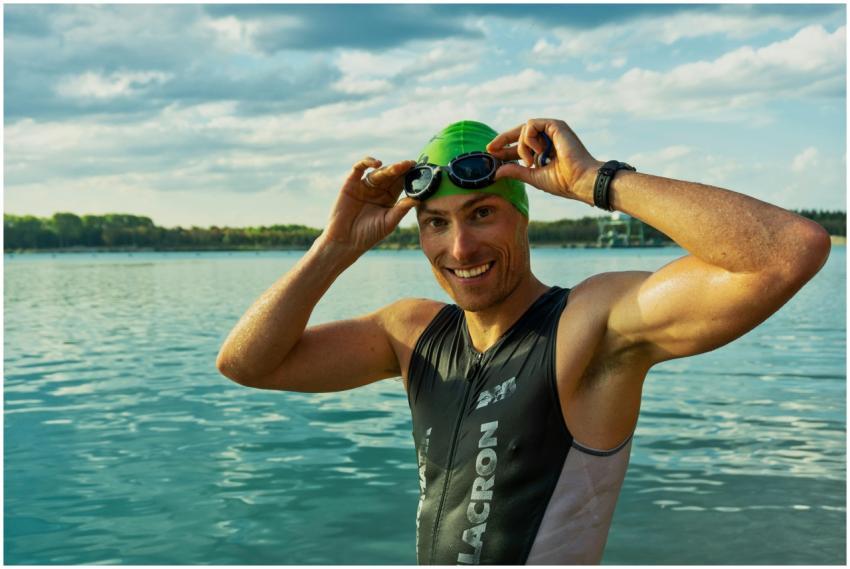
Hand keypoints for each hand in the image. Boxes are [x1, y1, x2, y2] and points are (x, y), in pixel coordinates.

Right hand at [321, 156, 417, 253]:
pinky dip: (367, 162)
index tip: (419, 171)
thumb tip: (418, 199)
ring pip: (379, 172)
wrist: (345, 241)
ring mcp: (365, 185)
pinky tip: (377, 164)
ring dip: (389, 168)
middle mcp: (378, 189)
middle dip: (401, 169)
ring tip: (399, 167)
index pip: (401, 183)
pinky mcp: (351, 183)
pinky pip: (359, 168)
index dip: (409, 176)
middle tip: (411, 164)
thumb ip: (401, 209)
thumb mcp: (389, 221)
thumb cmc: (368, 234)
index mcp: (389, 198)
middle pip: (391, 175)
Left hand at [486, 119, 603, 204]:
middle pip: (520, 132)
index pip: (521, 145)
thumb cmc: (562, 182)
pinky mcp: (556, 125)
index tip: (491, 153)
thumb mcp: (532, 176)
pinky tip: (538, 152)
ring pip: (524, 129)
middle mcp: (548, 138)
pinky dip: (529, 139)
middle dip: (503, 139)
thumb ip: (515, 171)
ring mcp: (553, 130)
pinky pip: (531, 125)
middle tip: (490, 148)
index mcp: (545, 150)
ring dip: (521, 147)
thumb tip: (496, 172)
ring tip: (530, 162)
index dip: (505, 148)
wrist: (580, 181)